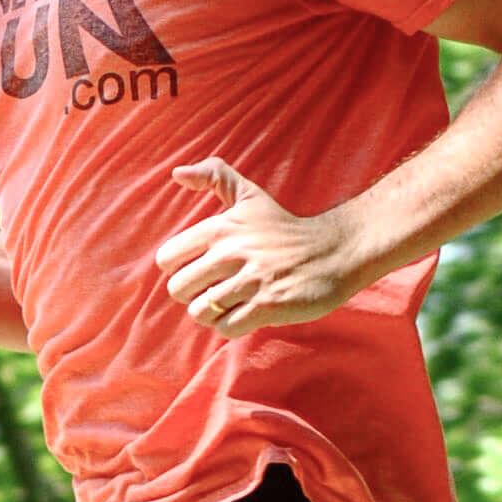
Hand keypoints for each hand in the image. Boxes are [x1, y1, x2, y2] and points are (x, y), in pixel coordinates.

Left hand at [153, 158, 374, 338]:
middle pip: (178, 289)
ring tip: (232, 303)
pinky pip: (225, 328)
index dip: (179, 269)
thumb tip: (177, 172)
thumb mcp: (250, 196)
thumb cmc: (284, 228)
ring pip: (200, 311)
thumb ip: (214, 176)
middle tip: (216, 290)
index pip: (167, 258)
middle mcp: (232, 252)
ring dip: (212, 313)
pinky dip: (230, 327)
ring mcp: (250, 280)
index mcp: (220, 227)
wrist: (334, 251)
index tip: (201, 270)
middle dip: (193, 295)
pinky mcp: (267, 305)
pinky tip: (246, 314)